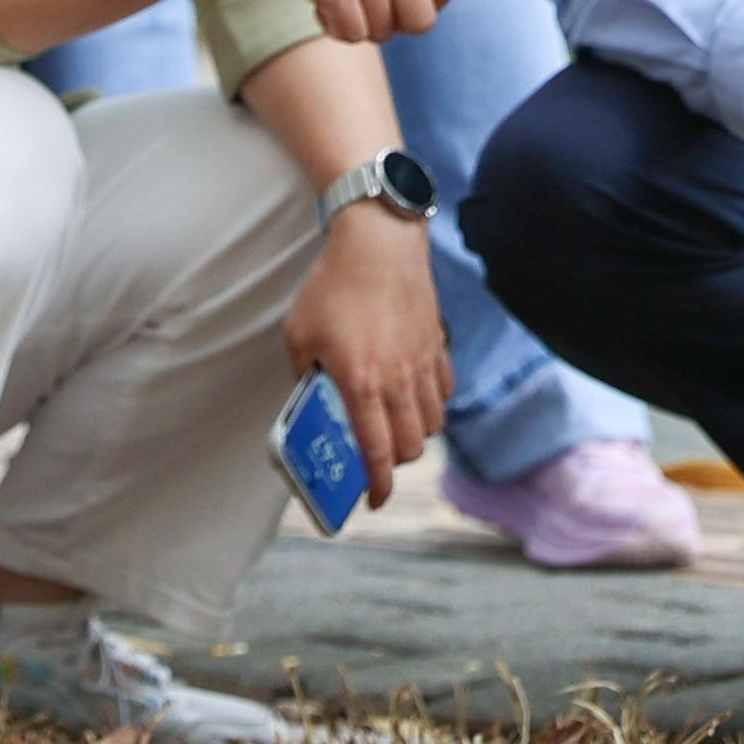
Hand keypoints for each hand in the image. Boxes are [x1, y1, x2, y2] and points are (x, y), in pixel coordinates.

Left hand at [285, 214, 449, 500]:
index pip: (377, 453)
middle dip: (394, 463)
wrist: (378, 242)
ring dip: (416, 435)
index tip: (374, 501)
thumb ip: (305, 377)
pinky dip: (432, 404)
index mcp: (361, 384)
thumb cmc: (332, 286)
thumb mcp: (299, 336)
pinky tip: (414, 395)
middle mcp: (399, 381)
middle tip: (376, 459)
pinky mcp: (437, 344)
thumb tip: (312, 403)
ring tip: (394, 427)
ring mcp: (423, 364)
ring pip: (433, 423)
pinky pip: (444, 391)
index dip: (378, 485)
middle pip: (412, 447)